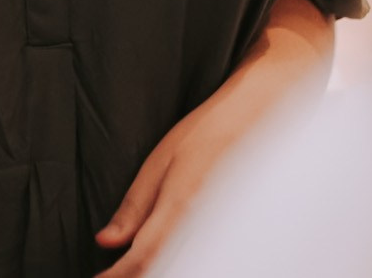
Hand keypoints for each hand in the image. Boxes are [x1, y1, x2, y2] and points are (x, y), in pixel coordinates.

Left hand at [96, 0, 332, 274]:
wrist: (266, 111)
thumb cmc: (209, 130)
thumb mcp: (161, 161)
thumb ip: (134, 206)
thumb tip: (105, 242)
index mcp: (183, 203)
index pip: (146, 256)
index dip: (119, 276)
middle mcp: (209, 223)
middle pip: (169, 267)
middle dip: (139, 273)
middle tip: (113, 273)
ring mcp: (228, 227)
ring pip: (189, 262)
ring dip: (162, 266)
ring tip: (136, 267)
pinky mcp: (243, 229)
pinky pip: (210, 253)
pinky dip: (186, 258)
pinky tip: (171, 258)